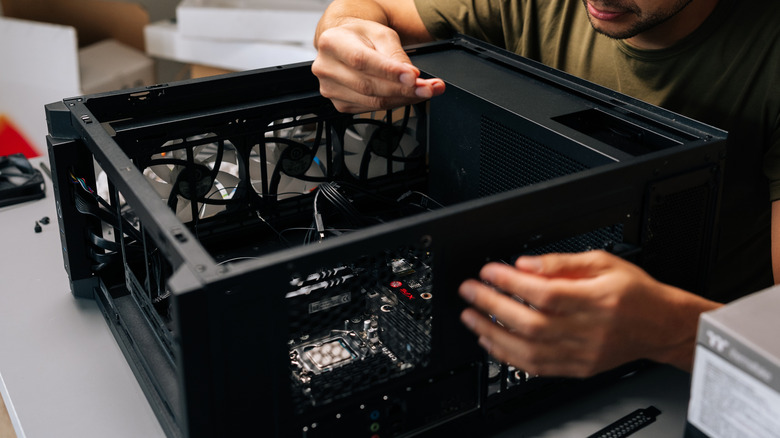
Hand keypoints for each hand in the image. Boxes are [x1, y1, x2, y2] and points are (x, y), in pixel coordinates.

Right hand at [312, 19, 444, 112]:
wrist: (348, 43)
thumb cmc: (362, 36)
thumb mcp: (382, 34)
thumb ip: (396, 55)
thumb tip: (411, 77)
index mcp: (332, 43)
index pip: (362, 61)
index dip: (389, 72)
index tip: (413, 77)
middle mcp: (326, 67)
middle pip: (369, 86)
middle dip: (404, 89)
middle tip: (429, 88)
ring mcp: (331, 89)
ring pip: (372, 102)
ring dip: (403, 99)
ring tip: (424, 92)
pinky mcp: (340, 104)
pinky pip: (371, 110)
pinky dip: (394, 105)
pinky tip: (406, 97)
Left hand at [458, 250, 720, 377]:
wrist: (663, 326)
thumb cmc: (635, 292)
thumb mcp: (603, 261)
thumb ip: (561, 262)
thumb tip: (524, 264)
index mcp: (598, 299)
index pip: (545, 294)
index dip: (511, 283)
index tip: (488, 272)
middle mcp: (591, 329)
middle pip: (532, 323)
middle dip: (493, 306)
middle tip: (470, 292)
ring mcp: (584, 353)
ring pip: (531, 351)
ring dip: (494, 334)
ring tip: (472, 317)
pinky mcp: (579, 368)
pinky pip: (538, 368)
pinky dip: (510, 356)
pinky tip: (492, 342)